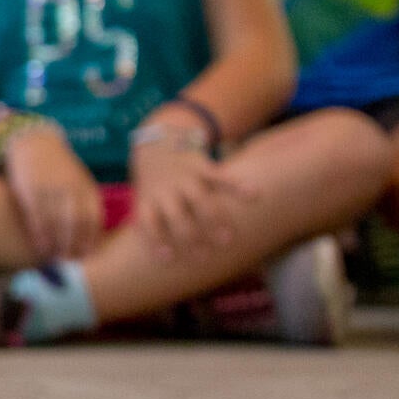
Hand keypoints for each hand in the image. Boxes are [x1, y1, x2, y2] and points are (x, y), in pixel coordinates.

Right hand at [3, 127, 101, 261]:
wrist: (34, 142)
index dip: (90, 241)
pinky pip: (36, 218)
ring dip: (56, 246)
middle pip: (76, 225)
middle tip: (69, 263)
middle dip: (73, 247)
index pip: (94, 220)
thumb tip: (90, 236)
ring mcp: (50, 190)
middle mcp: (71, 189)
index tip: (86, 257)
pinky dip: (40, 236)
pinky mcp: (30, 190)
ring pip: (56, 224)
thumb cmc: (58, 167)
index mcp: (87, 188)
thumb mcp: (79, 180)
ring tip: (54, 260)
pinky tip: (40, 248)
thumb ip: (85, 204)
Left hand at [129, 139, 256, 259]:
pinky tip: (255, 195)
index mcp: (149, 198)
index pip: (148, 222)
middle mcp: (166, 189)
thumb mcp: (142, 197)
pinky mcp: (202, 166)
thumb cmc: (153, 180)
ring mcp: (184, 178)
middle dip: (191, 237)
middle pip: (177, 215)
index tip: (168, 259)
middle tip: (205, 258)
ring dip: (214, 220)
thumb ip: (147, 221)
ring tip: (229, 239)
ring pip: (200, 199)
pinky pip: (221, 177)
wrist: (158, 140)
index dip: (156, 240)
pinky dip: (238, 185)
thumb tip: (154, 258)